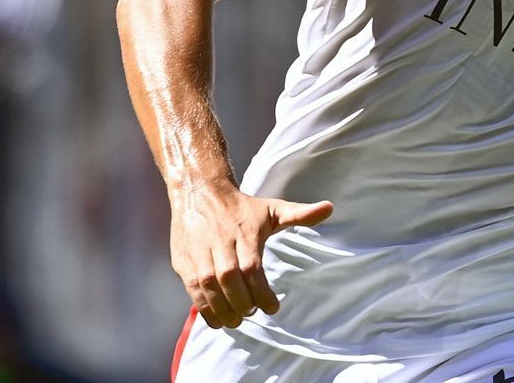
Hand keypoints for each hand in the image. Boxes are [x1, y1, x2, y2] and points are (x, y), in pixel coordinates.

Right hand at [168, 182, 333, 328]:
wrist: (200, 192)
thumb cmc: (242, 207)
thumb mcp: (272, 208)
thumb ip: (300, 214)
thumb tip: (330, 208)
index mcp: (245, 234)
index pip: (252, 268)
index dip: (262, 292)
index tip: (273, 307)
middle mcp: (220, 244)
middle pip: (230, 280)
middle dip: (242, 302)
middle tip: (252, 312)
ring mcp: (199, 253)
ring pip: (209, 287)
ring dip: (223, 309)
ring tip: (236, 321)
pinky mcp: (184, 261)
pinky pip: (192, 289)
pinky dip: (204, 308)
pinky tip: (216, 319)